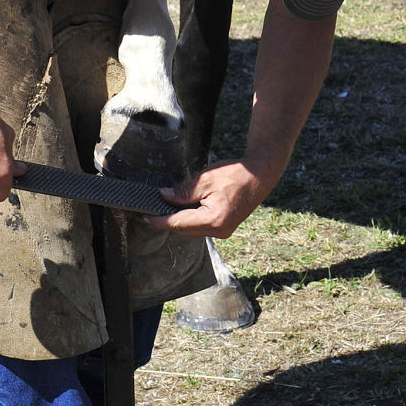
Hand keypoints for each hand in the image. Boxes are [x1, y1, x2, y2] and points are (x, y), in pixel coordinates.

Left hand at [149, 159, 273, 239]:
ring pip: (192, 230)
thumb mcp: (205, 179)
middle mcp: (218, 230)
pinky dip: (191, 219)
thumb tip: (163, 196)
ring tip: (166, 207)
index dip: (160, 220)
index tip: (145, 216)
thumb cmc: (235, 174)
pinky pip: (201, 227)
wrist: (259, 175)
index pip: (179, 223)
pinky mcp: (224, 227)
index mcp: (213, 220)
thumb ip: (183, 191)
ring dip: (179, 220)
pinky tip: (184, 209)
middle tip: (152, 209)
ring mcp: (223, 231)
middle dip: (168, 220)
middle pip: (185, 229)